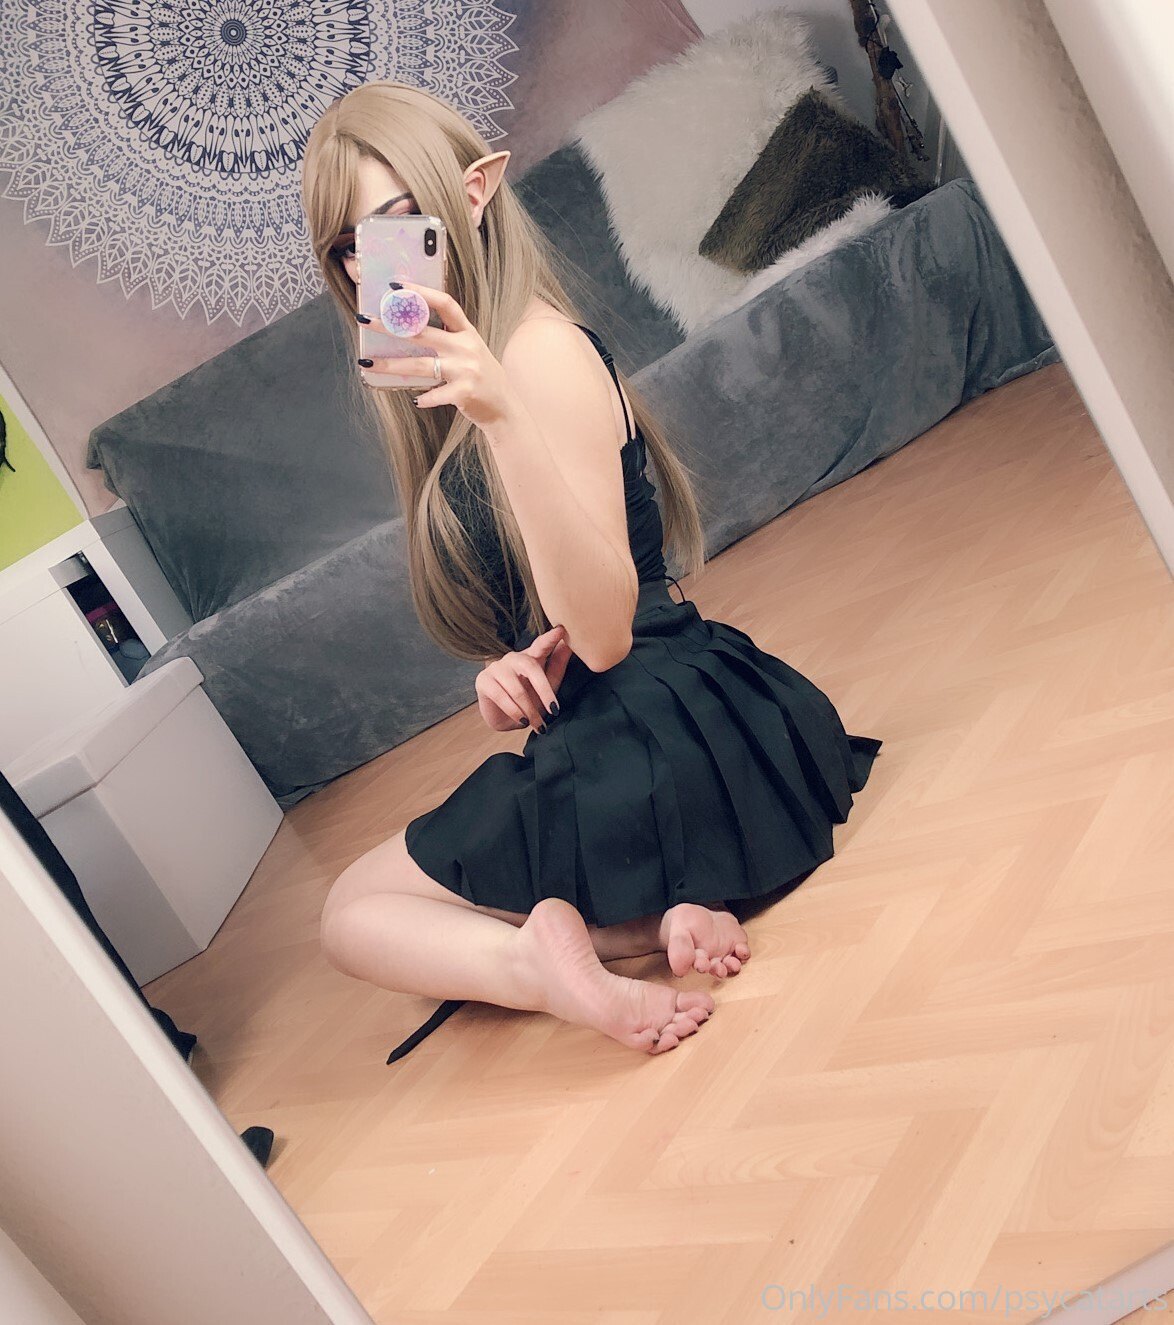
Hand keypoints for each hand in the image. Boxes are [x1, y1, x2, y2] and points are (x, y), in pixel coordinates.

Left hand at [364, 280, 516, 430]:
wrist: (505, 409)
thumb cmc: (482, 378)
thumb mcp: (471, 351)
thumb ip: (448, 338)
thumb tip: (408, 328)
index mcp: (468, 333)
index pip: (445, 304)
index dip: (421, 293)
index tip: (396, 287)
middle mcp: (466, 347)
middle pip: (421, 332)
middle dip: (390, 325)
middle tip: (365, 319)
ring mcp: (465, 370)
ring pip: (420, 365)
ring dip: (391, 365)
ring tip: (368, 363)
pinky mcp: (464, 393)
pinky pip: (434, 394)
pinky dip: (423, 398)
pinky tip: (414, 400)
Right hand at [476, 624, 572, 732]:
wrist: (506, 720)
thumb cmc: (530, 700)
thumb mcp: (548, 685)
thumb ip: (557, 666)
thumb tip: (570, 645)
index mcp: (531, 657)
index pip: (541, 644)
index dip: (550, 638)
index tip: (561, 630)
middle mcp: (513, 658)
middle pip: (530, 667)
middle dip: (544, 691)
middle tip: (554, 710)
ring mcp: (497, 667)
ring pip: (517, 689)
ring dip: (530, 710)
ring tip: (539, 725)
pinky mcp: (484, 680)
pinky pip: (501, 696)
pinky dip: (514, 712)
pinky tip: (522, 721)